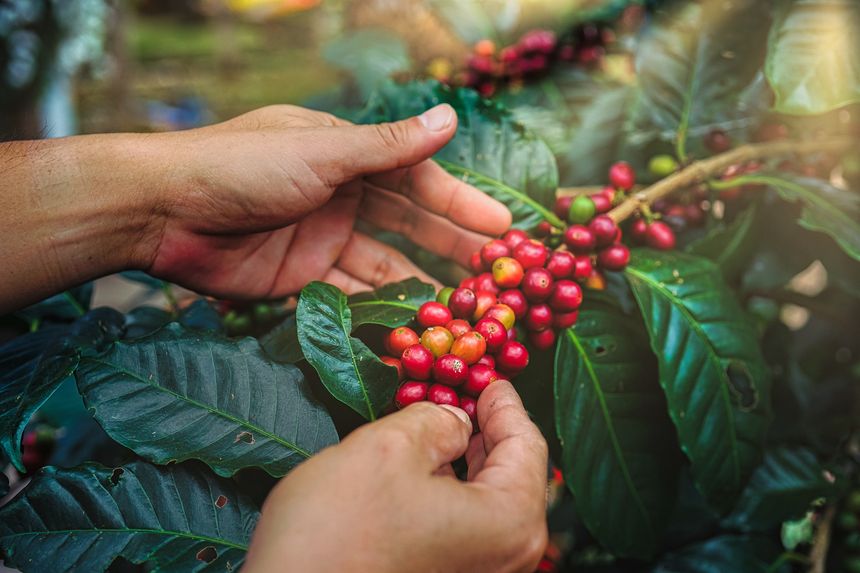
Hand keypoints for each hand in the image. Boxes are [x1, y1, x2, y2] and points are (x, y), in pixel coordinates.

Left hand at [143, 104, 510, 297]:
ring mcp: (323, 239)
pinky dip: (380, 312)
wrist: (164, 212)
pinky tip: (413, 329)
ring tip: (465, 311)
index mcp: (348, 155)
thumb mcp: (322, 151)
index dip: (460, 204)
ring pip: (385, 265)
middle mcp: (341, 195)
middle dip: (451, 247)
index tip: (501, 228)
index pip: (417, 179)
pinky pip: (352, 296)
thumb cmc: (242, 167)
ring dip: (422, 285)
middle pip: (408, 225)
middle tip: (496, 274)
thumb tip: (449, 117)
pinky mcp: (302, 278)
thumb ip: (387, 146)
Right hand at [244, 381, 548, 572]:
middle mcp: (505, 559)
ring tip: (446, 425)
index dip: (507, 406)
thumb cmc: (337, 533)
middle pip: (511, 477)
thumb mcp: (389, 447)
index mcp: (508, 521)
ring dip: (468, 461)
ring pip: (486, 503)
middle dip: (488, 432)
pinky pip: (465, 528)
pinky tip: (427, 470)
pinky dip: (452, 491)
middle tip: (469, 396)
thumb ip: (436, 421)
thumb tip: (456, 421)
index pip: (525, 447)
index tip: (493, 381)